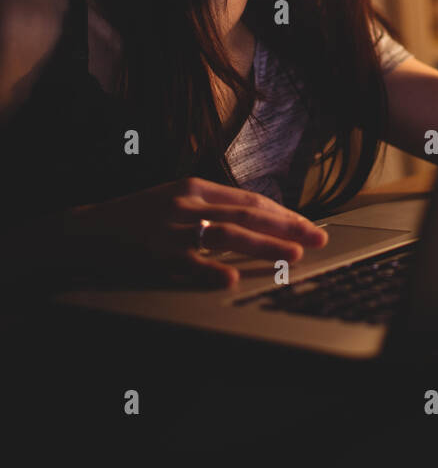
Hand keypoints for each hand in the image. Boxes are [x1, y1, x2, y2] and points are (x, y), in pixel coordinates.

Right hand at [59, 177, 329, 288]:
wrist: (90, 229)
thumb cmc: (138, 215)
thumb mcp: (177, 198)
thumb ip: (212, 205)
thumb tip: (255, 216)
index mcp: (196, 188)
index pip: (250, 200)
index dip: (284, 213)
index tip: (309, 224)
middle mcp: (188, 204)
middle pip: (247, 215)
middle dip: (287, 227)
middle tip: (317, 237)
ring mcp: (172, 230)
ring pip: (227, 236)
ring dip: (263, 246)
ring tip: (291, 255)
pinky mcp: (156, 255)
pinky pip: (188, 265)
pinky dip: (211, 272)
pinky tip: (232, 279)